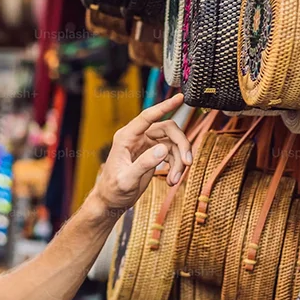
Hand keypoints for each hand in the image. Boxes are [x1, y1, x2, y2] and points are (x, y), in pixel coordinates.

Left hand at [92, 93, 191, 213]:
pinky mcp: (153, 154)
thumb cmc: (113, 190)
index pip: (148, 116)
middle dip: (181, 146)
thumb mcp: (127, 179)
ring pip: (173, 143)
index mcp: (126, 137)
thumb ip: (144, 164)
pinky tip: (173, 179)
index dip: (164, 106)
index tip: (180, 98)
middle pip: (168, 130)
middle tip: (187, 163)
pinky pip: (172, 153)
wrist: (111, 201)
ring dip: (179, 160)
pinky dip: (176, 166)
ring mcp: (146, 145)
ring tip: (175, 179)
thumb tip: (163, 149)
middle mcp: (137, 137)